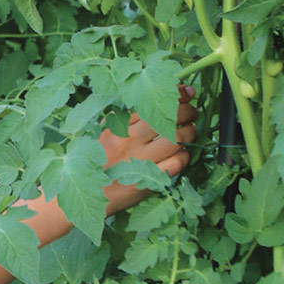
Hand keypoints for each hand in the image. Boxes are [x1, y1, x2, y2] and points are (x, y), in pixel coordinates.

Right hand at [100, 84, 197, 215]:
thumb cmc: (96, 160)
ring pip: (176, 140)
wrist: (89, 191)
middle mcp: (130, 141)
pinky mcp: (149, 180)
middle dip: (188, 111)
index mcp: (119, 127)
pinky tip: (183, 153)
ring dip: (190, 133)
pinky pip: (176, 164)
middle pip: (167, 119)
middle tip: (193, 111)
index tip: (187, 91)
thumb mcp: (103, 133)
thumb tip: (145, 100)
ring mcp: (141, 161)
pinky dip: (185, 156)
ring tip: (191, 131)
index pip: (152, 104)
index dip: (175, 95)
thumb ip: (121, 117)